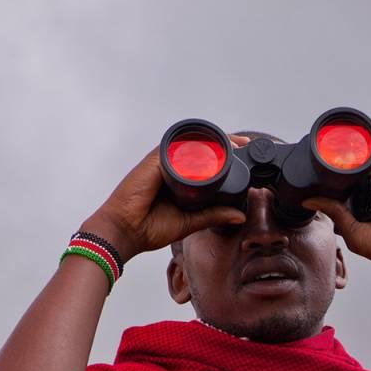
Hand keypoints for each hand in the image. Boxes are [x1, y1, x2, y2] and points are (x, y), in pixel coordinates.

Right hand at [79, 135, 250, 260]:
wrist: (126, 231)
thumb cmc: (150, 227)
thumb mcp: (191, 221)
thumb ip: (214, 216)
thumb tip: (239, 216)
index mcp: (180, 179)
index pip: (204, 160)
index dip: (224, 155)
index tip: (243, 154)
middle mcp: (172, 166)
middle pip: (200, 147)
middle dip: (223, 142)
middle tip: (244, 145)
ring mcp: (163, 161)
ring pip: (191, 142)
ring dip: (214, 139)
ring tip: (234, 143)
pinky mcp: (155, 159)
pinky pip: (177, 144)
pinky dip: (194, 142)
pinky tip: (212, 142)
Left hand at [303, 140, 370, 281]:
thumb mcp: (349, 229)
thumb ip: (332, 211)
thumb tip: (309, 200)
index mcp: (367, 200)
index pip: (351, 178)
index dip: (342, 172)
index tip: (332, 172)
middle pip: (363, 162)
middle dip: (352, 159)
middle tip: (345, 168)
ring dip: (367, 156)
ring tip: (366, 173)